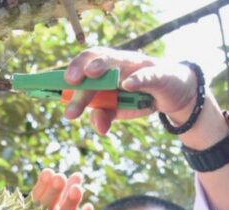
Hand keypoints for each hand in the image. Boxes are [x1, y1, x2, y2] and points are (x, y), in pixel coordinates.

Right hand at [32, 169, 93, 209]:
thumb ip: (63, 198)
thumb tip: (76, 176)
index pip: (36, 201)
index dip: (43, 186)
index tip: (49, 172)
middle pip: (47, 208)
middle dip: (54, 192)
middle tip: (60, 177)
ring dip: (70, 204)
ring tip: (77, 188)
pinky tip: (89, 208)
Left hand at [63, 47, 198, 134]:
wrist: (175, 93)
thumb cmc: (140, 96)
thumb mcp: (119, 109)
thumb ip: (105, 115)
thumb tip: (98, 127)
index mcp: (106, 69)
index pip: (84, 63)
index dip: (69, 70)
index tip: (53, 83)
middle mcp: (120, 63)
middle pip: (96, 64)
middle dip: (82, 73)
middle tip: (70, 84)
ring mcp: (139, 66)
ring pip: (118, 63)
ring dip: (103, 67)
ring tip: (90, 74)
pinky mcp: (158, 75)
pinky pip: (146, 75)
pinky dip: (137, 79)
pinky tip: (126, 85)